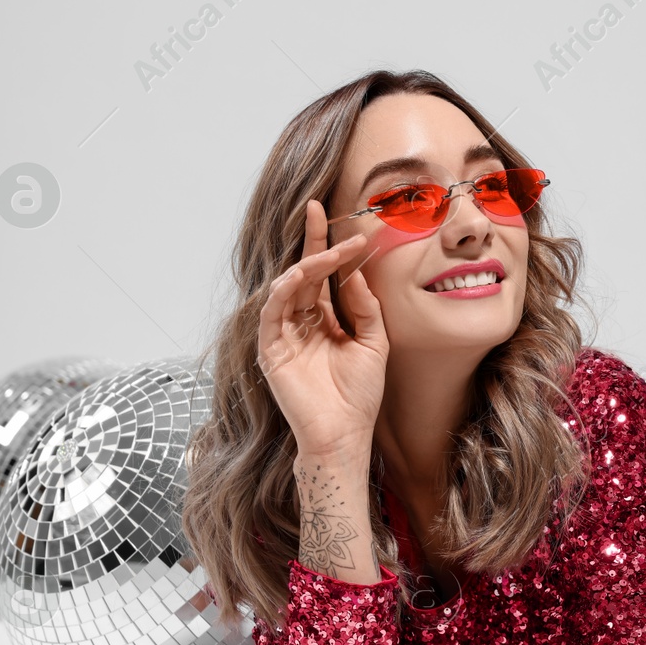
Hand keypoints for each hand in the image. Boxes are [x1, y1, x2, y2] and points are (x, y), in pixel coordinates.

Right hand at [259, 200, 388, 456]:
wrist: (344, 435)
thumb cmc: (359, 396)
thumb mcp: (374, 343)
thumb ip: (365, 307)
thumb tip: (354, 271)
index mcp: (325, 321)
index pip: (326, 277)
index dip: (333, 250)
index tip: (352, 226)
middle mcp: (302, 323)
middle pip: (304, 273)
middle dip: (312, 242)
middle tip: (320, 210)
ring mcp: (284, 335)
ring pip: (288, 286)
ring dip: (307, 264)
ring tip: (330, 250)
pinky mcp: (270, 349)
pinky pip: (272, 311)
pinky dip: (284, 289)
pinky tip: (300, 275)